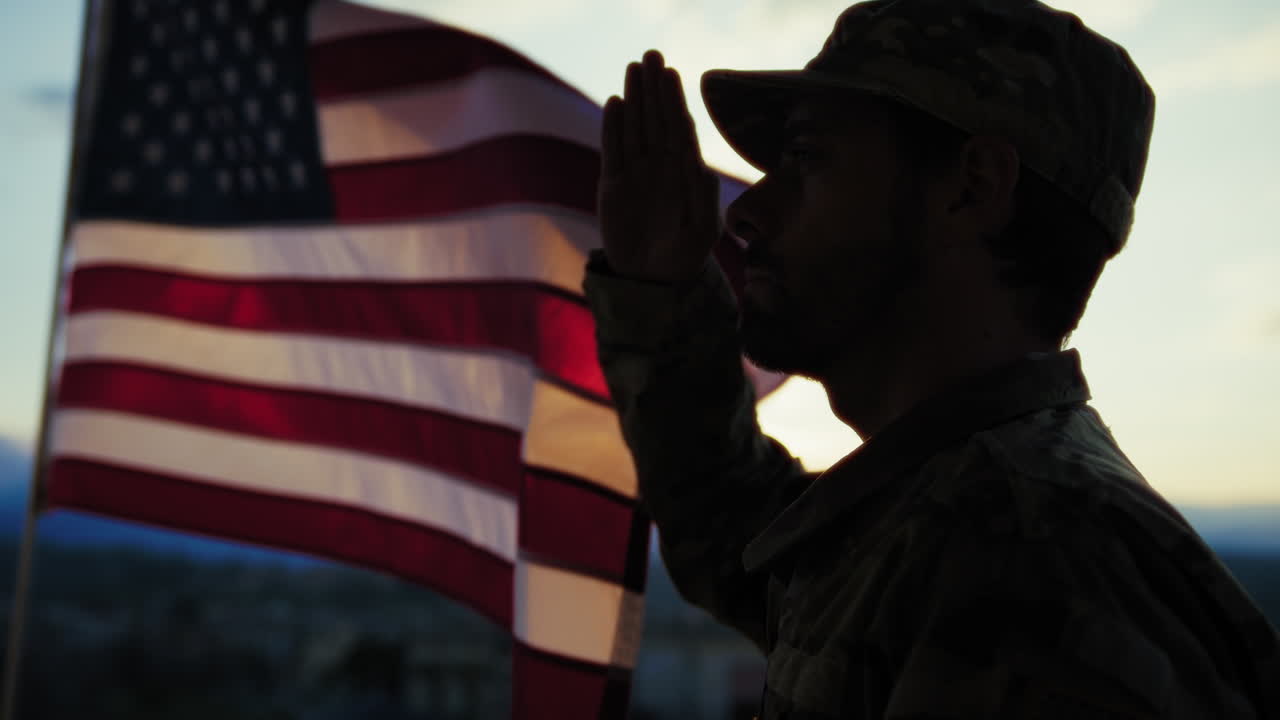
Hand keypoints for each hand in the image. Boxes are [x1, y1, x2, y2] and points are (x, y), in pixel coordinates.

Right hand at [598, 50, 720, 288]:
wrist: (654, 280)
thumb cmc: (685, 256)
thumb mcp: (702, 231)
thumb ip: (704, 200)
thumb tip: (703, 168)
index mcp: (685, 172)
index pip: (680, 128)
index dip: (675, 101)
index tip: (672, 74)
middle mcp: (661, 167)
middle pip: (657, 119)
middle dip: (655, 88)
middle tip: (652, 55)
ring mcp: (637, 174)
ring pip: (635, 128)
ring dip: (634, 99)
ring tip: (634, 68)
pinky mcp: (614, 186)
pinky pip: (613, 151)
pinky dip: (613, 128)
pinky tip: (615, 103)